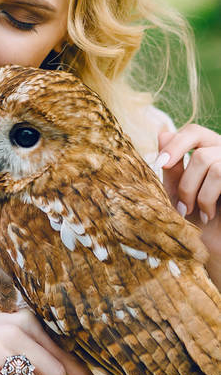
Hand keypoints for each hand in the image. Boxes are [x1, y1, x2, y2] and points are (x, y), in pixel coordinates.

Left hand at [158, 125, 220, 258]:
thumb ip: (173, 166)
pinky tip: (209, 214)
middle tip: (181, 207)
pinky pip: (220, 174)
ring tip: (196, 212)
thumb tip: (163, 133)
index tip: (159, 164)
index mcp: (211, 150)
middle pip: (199, 149)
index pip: (193, 131)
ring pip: (208, 160)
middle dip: (184, 181)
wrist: (215, 243)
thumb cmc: (198, 219)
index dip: (175, 144)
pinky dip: (208, 197)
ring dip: (194, 191)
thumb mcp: (178, 191)